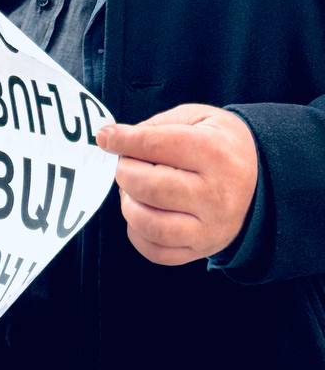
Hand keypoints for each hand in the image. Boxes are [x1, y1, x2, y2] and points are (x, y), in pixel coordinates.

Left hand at [97, 104, 257, 265]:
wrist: (263, 179)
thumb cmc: (220, 143)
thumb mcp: (198, 118)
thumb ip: (156, 125)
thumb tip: (113, 138)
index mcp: (213, 153)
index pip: (154, 146)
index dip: (122, 140)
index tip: (105, 137)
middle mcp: (215, 194)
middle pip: (148, 187)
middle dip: (125, 171)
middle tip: (127, 163)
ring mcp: (210, 228)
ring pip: (150, 224)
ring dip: (128, 204)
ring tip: (133, 190)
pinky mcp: (203, 250)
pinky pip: (157, 251)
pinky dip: (137, 233)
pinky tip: (141, 212)